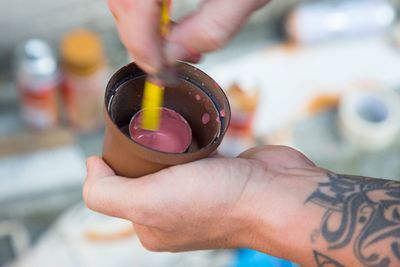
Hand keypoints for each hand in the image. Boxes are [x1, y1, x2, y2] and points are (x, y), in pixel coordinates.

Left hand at [83, 145, 321, 255]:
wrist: (276, 193)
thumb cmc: (218, 201)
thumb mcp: (147, 203)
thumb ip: (105, 193)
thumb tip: (89, 167)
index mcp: (151, 226)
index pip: (116, 190)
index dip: (114, 162)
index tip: (125, 140)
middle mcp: (172, 212)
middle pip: (141, 171)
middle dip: (141, 148)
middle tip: (149, 129)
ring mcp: (196, 192)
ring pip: (167, 159)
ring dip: (166, 141)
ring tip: (171, 126)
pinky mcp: (216, 172)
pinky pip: (192, 151)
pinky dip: (188, 139)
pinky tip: (190, 129)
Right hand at [107, 0, 269, 72]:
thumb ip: (210, 28)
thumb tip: (172, 57)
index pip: (135, 3)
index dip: (141, 42)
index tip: (159, 70)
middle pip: (124, 2)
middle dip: (141, 39)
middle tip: (168, 63)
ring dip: (143, 27)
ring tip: (176, 45)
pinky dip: (147, 11)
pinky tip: (170, 23)